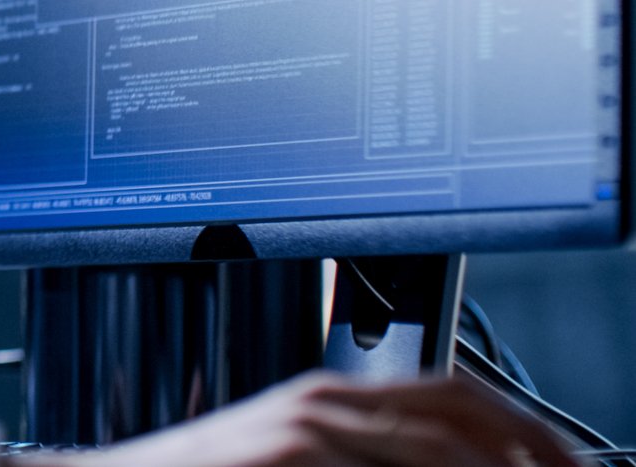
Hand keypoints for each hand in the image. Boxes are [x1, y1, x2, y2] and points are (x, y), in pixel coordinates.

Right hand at [33, 372, 579, 466]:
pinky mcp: (287, 455)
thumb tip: (440, 464)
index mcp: (329, 395)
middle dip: (525, 452)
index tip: (561, 463)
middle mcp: (322, 401)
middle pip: (458, 413)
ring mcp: (305, 429)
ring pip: (435, 446)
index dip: (520, 426)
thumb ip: (357, 455)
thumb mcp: (288, 458)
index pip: (453, 391)